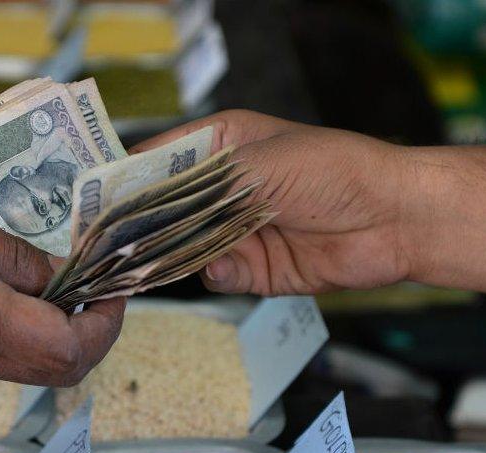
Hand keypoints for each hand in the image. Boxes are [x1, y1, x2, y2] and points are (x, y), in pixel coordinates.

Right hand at [0, 196, 124, 386]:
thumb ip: (9, 253)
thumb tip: (60, 274)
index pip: (68, 349)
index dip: (106, 322)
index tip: (111, 285)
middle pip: (60, 369)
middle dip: (91, 328)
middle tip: (91, 282)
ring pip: (30, 365)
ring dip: (55, 328)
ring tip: (45, 275)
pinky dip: (18, 329)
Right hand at [133, 110, 415, 294]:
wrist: (393, 219)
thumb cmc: (334, 170)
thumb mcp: (259, 164)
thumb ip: (200, 189)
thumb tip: (152, 215)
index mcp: (218, 145)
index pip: (156, 159)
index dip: (124, 178)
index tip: (92, 199)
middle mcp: (219, 187)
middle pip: (161, 209)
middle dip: (139, 224)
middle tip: (105, 240)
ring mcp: (232, 228)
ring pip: (179, 246)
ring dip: (169, 253)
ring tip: (148, 259)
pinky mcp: (250, 267)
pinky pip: (212, 273)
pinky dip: (210, 272)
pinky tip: (216, 264)